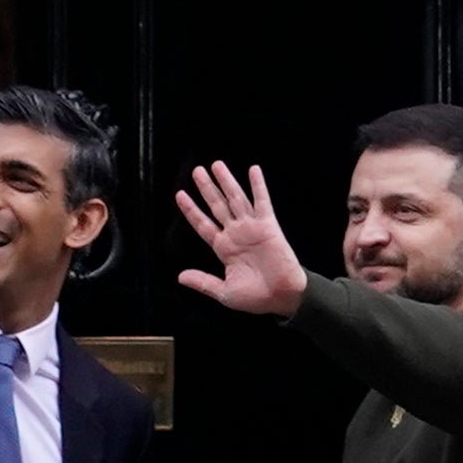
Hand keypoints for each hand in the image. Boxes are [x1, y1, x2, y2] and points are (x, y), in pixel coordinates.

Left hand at [173, 161, 312, 318]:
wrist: (282, 298)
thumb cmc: (256, 297)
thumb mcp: (224, 291)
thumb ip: (203, 282)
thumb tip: (180, 277)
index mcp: (224, 248)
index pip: (203, 224)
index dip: (191, 210)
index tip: (180, 195)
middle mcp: (236, 234)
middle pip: (217, 206)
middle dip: (206, 188)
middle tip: (197, 171)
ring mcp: (251, 228)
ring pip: (235, 199)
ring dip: (227, 182)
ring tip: (216, 165)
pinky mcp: (268, 226)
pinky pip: (262, 202)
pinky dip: (258, 186)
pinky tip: (253, 170)